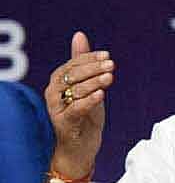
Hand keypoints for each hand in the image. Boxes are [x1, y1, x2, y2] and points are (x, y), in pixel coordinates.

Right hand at [44, 31, 114, 177]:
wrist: (80, 147)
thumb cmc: (84, 115)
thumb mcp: (88, 87)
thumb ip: (83, 63)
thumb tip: (79, 35)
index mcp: (58, 81)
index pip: (72, 65)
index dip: (89, 58)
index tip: (107, 55)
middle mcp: (54, 93)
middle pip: (72, 76)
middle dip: (93, 68)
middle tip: (111, 64)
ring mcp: (57, 109)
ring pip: (74, 91)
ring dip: (93, 83)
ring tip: (109, 77)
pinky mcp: (64, 123)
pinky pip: (76, 109)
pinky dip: (89, 101)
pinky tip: (101, 95)